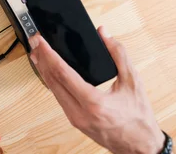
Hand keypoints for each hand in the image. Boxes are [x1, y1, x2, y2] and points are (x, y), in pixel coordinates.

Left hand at [29, 27, 164, 153]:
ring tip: (37, 52)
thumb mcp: (133, 81)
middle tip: (35, 41)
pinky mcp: (74, 120)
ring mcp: (75, 118)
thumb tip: (104, 33)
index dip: (49, 54)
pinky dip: (51, 81)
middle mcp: (80, 113)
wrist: (140, 145)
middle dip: (42, 58)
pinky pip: (58, 98)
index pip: (63, 73)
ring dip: (44, 69)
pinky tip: (48, 71)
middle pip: (52, 81)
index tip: (41, 41)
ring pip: (52, 90)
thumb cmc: (138, 117)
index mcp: (94, 103)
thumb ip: (118, 54)